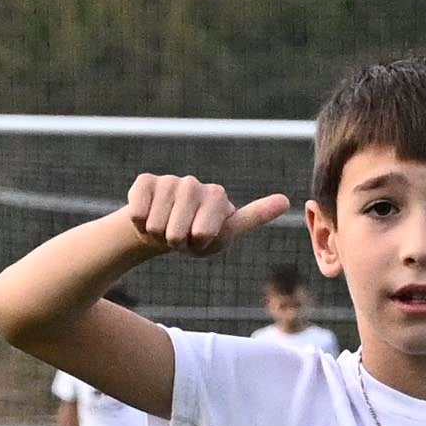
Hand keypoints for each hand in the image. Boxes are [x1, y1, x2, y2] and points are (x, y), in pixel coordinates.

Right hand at [124, 174, 292, 256]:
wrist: (161, 229)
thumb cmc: (196, 237)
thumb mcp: (225, 235)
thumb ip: (254, 217)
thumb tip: (286, 200)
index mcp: (218, 196)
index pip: (205, 233)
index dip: (199, 245)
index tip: (203, 239)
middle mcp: (195, 184)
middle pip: (178, 234)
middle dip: (176, 243)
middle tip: (181, 238)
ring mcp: (170, 181)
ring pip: (156, 225)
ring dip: (157, 235)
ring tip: (165, 228)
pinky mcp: (146, 181)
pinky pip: (139, 213)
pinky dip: (140, 225)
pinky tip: (147, 217)